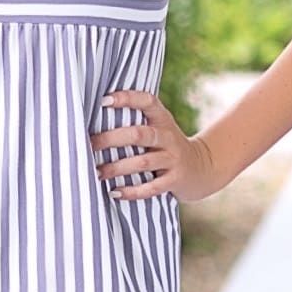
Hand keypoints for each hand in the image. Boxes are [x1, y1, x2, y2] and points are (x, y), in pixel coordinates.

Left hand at [89, 89, 219, 203]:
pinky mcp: (174, 180)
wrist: (201, 167)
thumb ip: (136, 121)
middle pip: (138, 134)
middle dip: (111, 139)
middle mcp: (168, 137)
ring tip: (96, 172)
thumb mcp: (159, 127)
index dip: (126, 98)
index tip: (103, 101)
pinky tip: (114, 192)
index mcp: (162, 119)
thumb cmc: (166, 145)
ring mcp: (172, 159)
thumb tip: (95, 115)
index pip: (147, 101)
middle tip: (90, 144)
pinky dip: (132, 192)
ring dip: (116, 168)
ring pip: (142, 162)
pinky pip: (151, 187)